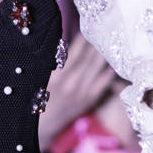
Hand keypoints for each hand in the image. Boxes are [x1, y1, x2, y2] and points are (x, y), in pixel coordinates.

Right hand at [38, 34, 116, 149]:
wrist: (44, 124)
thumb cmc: (39, 96)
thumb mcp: (42, 77)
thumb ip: (54, 61)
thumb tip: (64, 41)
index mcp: (55, 77)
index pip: (72, 54)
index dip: (82, 40)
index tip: (88, 29)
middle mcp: (70, 84)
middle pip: (88, 59)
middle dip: (96, 43)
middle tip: (103, 31)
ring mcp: (81, 93)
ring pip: (97, 68)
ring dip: (103, 54)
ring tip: (108, 42)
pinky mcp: (89, 100)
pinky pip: (103, 83)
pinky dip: (108, 72)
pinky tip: (112, 63)